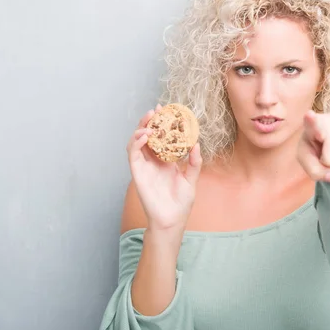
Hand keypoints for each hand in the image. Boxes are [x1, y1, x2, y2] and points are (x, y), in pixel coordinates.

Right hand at [126, 104, 202, 231]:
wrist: (172, 220)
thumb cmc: (181, 202)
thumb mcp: (191, 179)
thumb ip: (193, 162)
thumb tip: (196, 144)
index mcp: (165, 161)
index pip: (161, 138)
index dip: (162, 124)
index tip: (168, 111)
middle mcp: (153, 161)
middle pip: (147, 136)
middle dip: (149, 121)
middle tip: (156, 110)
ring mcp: (144, 167)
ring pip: (136, 142)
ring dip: (140, 129)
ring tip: (149, 121)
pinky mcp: (137, 173)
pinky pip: (133, 155)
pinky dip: (136, 143)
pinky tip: (144, 136)